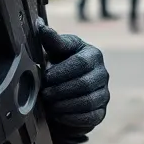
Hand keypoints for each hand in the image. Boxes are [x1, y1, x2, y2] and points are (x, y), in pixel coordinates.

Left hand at [37, 22, 110, 136]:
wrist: (66, 85)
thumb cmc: (60, 63)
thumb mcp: (56, 50)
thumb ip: (51, 40)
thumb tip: (39, 25)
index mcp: (93, 54)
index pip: (80, 64)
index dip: (61, 73)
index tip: (45, 78)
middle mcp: (103, 74)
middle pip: (84, 84)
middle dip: (60, 91)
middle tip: (44, 94)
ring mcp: (104, 94)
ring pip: (87, 102)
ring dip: (64, 105)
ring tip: (49, 105)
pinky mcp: (101, 111)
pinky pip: (90, 117)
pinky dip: (71, 118)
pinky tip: (58, 114)